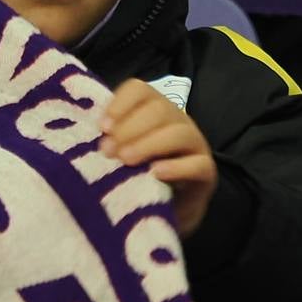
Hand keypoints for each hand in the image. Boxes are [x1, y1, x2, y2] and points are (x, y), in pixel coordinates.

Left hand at [100, 78, 217, 237]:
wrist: (162, 211)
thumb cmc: (136, 176)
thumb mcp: (120, 153)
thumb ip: (110, 140)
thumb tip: (94, 138)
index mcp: (154, 109)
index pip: (139, 90)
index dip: (119, 104)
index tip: (102, 128)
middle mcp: (177, 120)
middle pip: (159, 109)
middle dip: (130, 128)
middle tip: (108, 151)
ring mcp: (195, 145)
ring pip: (178, 133)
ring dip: (148, 145)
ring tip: (126, 161)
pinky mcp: (207, 172)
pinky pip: (197, 165)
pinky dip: (176, 168)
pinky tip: (155, 174)